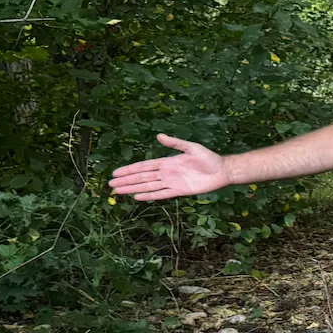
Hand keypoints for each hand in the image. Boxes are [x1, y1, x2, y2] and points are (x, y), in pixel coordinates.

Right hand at [109, 134, 231, 200]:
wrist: (221, 171)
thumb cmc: (208, 157)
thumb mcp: (191, 147)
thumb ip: (175, 143)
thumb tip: (159, 136)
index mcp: (166, 162)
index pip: (143, 166)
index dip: (129, 169)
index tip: (116, 172)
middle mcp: (166, 173)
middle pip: (142, 177)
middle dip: (126, 180)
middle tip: (111, 184)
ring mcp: (171, 183)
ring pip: (148, 186)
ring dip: (133, 189)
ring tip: (118, 191)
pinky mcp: (179, 191)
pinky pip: (161, 195)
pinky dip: (149, 196)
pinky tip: (137, 197)